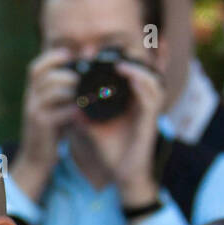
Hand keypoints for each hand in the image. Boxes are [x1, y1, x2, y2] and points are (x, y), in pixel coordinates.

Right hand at [11, 48, 79, 202]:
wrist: (35, 158)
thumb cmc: (50, 130)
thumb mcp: (53, 107)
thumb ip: (65, 89)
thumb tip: (83, 68)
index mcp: (32, 92)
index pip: (36, 68)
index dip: (52, 57)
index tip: (70, 55)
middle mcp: (30, 99)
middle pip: (48, 76)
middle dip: (70, 75)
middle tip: (85, 81)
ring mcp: (34, 112)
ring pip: (55, 90)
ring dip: (74, 90)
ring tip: (87, 95)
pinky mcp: (42, 125)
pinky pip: (61, 110)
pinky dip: (75, 109)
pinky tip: (84, 111)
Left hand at [84, 58, 164, 207]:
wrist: (123, 174)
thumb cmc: (112, 150)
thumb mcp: (94, 128)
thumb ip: (86, 114)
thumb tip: (72, 103)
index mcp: (133, 101)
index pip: (135, 73)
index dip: (126, 59)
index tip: (108, 52)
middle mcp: (144, 102)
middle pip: (147, 70)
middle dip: (134, 58)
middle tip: (116, 50)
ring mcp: (150, 110)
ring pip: (152, 80)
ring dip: (137, 69)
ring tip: (120, 63)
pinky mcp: (151, 121)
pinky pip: (151, 98)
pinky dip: (142, 86)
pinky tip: (131, 79)